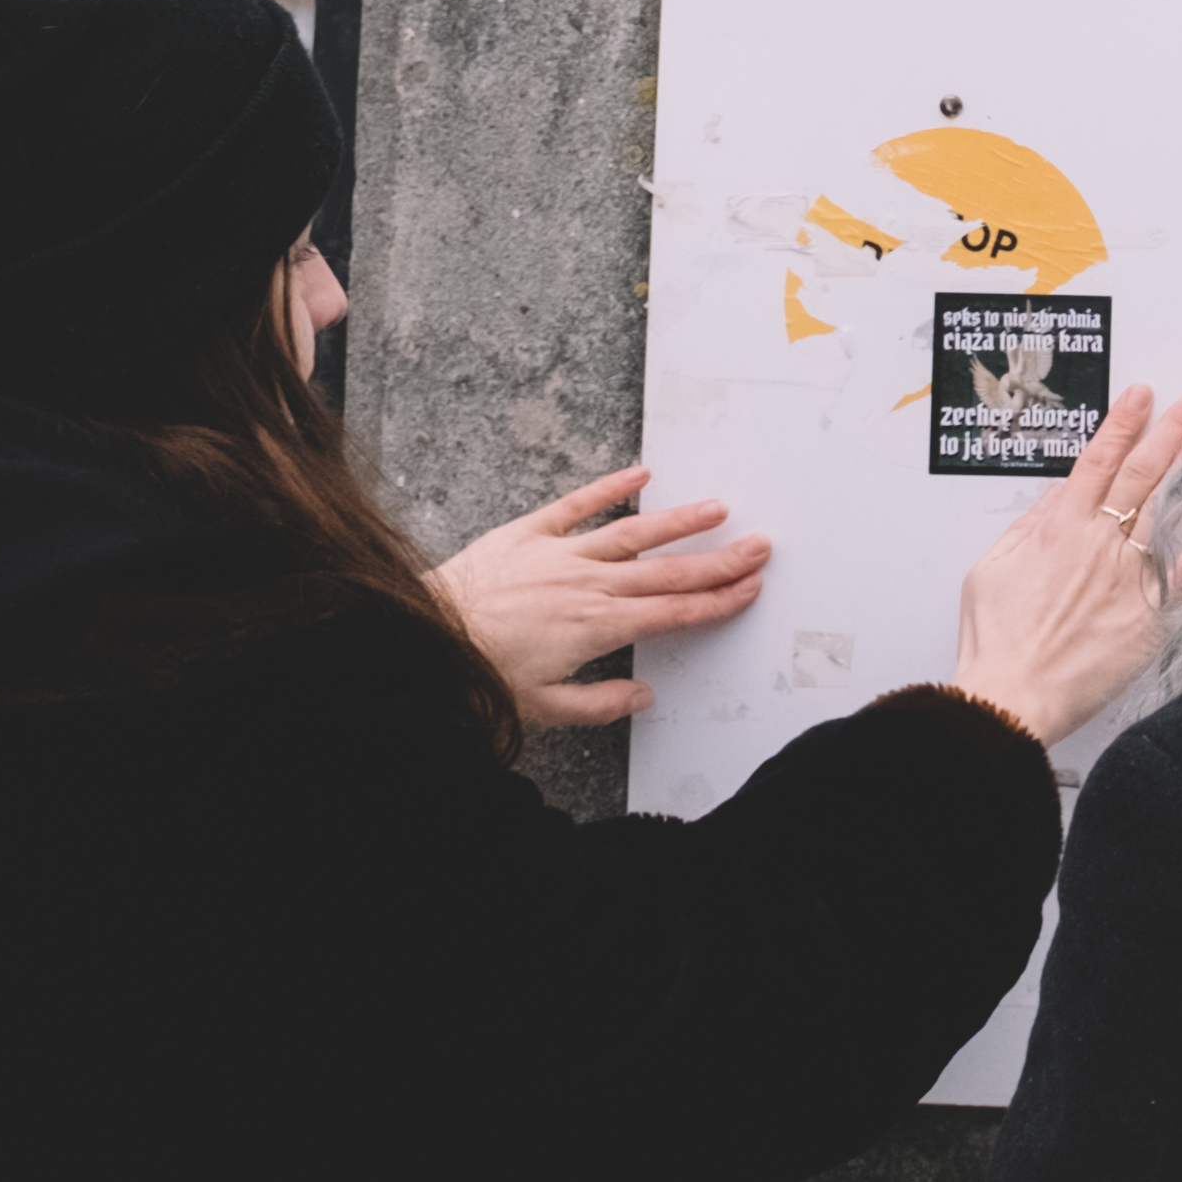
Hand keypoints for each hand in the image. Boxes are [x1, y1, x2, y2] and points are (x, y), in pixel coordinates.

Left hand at [435, 469, 771, 728]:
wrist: (424, 638)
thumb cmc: (479, 675)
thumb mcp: (542, 708)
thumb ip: (598, 704)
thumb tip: (643, 698)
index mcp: (597, 628)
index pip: (672, 612)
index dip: (715, 601)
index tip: (748, 589)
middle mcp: (588, 585)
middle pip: (667, 571)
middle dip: (718, 560)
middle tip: (757, 546)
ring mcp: (560, 555)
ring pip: (633, 534)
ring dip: (679, 521)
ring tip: (717, 508)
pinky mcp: (528, 533)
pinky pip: (577, 505)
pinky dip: (610, 487)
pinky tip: (640, 473)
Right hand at [953, 381, 1181, 747]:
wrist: (1012, 697)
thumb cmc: (996, 641)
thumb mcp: (992, 569)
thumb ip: (1028, 526)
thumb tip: (1056, 498)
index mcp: (1059, 528)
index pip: (1098, 460)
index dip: (1123, 423)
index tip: (1143, 393)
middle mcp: (1100, 544)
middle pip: (1144, 472)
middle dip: (1173, 428)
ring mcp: (1130, 577)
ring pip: (1169, 508)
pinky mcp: (1150, 616)